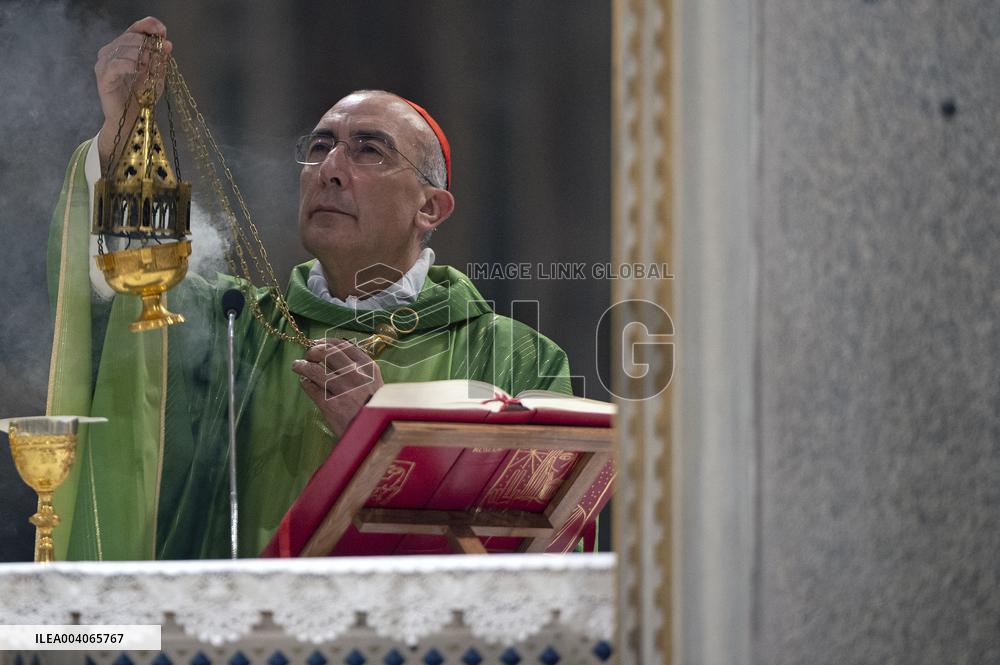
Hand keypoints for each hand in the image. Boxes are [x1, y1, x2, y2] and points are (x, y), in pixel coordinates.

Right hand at [95, 17, 173, 169]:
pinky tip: (138, 70)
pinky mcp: (103, 77)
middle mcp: (111, 52)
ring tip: (149, 66)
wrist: (133, 118)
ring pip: (122, 48)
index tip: (163, 30)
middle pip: (129, 37)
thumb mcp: (157, 75)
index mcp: (124, 48)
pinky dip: (129, 65)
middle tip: (158, 55)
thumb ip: (160, 59)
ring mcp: (104, 64)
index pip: (134, 28)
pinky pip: (115, 65)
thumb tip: (167, 43)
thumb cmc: (143, 95)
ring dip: (140, 54)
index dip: (148, 25)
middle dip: (148, 43)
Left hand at [292, 339, 383, 438]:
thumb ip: (360, 370)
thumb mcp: (375, 385)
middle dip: (312, 351)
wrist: (379, 435)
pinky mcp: (331, 406)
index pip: (343, 345)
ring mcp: (342, 390)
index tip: (317, 343)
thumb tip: (334, 354)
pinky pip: (311, 388)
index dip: (325, 342)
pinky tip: (305, 383)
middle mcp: (356, 375)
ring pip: (314, 370)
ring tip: (297, 365)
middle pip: (326, 353)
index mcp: (368, 368)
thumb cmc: (375, 409)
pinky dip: (305, 383)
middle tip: (307, 355)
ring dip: (302, 365)